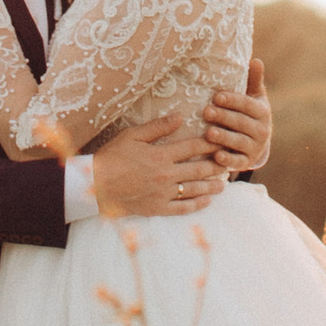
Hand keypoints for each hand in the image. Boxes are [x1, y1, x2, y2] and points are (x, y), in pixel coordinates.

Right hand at [90, 109, 221, 218]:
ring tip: (223, 184)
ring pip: (194, 189)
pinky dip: (196, 205)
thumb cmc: (112, 157)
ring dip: (211, 186)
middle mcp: (166, 175)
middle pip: (199, 169)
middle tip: (229, 161)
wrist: (95, 186)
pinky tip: (206, 202)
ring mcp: (163, 194)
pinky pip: (182, 208)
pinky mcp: (158, 208)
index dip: (209, 142)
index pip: (192, 147)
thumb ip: (157, 127)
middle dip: (216, 164)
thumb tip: (179, 116)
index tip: (221, 139)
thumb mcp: (132, 136)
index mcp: (161, 155)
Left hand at [203, 54, 270, 177]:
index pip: (247, 105)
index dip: (233, 100)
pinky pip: (238, 162)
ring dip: (224, 138)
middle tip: (206, 112)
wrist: (256, 142)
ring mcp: (255, 147)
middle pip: (241, 123)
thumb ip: (253, 80)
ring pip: (239, 142)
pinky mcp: (247, 162)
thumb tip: (255, 60)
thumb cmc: (249, 113)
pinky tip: (216, 157)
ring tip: (208, 133)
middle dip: (224, 117)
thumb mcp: (254, 96)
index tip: (216, 96)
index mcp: (262, 112)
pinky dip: (228, 161)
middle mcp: (262, 130)